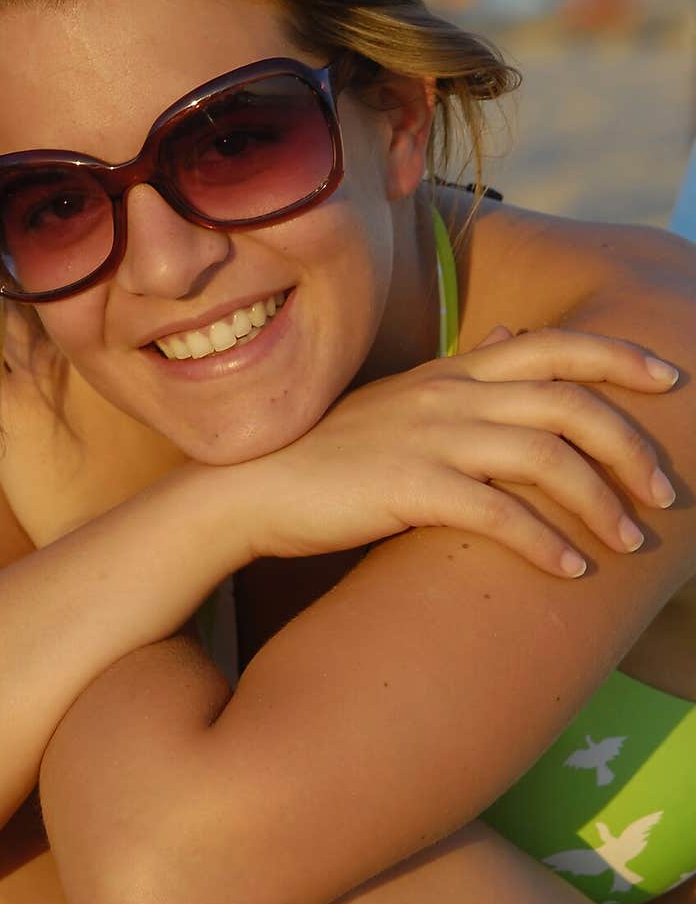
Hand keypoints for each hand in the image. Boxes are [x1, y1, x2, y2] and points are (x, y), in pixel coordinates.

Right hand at [241, 327, 678, 576]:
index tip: (670, 378)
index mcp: (450, 371)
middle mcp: (447, 394)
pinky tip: (569, 571)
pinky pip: (496, 511)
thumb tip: (512, 332)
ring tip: (629, 544)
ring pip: (545, 457)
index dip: (618, 355)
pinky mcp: (405, 486)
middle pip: (568, 402)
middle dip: (630, 444)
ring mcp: (427, 437)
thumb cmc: (329, 454)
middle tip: (665, 492)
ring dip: (600, 502)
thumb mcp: (401, 396)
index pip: (553, 344)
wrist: (250, 489)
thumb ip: (461, 369)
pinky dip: (543, 541)